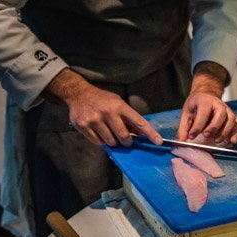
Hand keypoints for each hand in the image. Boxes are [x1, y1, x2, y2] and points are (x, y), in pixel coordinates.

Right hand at [42, 68, 162, 146]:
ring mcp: (95, 120)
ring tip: (110, 133)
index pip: (138, 121)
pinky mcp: (84, 126)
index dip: (149, 133)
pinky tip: (100, 132)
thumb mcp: (117, 103)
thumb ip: (128, 117)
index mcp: (119, 106)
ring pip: (110, 142)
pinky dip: (101, 141)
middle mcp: (108, 112)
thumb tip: (140, 133)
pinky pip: (98, 142)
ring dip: (113, 142)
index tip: (158, 141)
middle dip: (127, 142)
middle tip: (127, 141)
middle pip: (124, 136)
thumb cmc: (102, 99)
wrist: (79, 94)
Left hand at [177, 61, 236, 144]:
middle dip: (214, 127)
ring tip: (217, 141)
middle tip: (206, 137)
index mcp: (205, 101)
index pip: (203, 113)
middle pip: (221, 114)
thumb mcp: (186, 113)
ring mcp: (227, 109)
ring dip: (225, 132)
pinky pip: (236, 124)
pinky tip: (231, 141)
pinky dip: (235, 133)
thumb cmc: (196, 105)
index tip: (191, 136)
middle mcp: (218, 104)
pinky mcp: (232, 116)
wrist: (206, 95)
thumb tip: (182, 141)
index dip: (197, 126)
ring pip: (230, 120)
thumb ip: (184, 127)